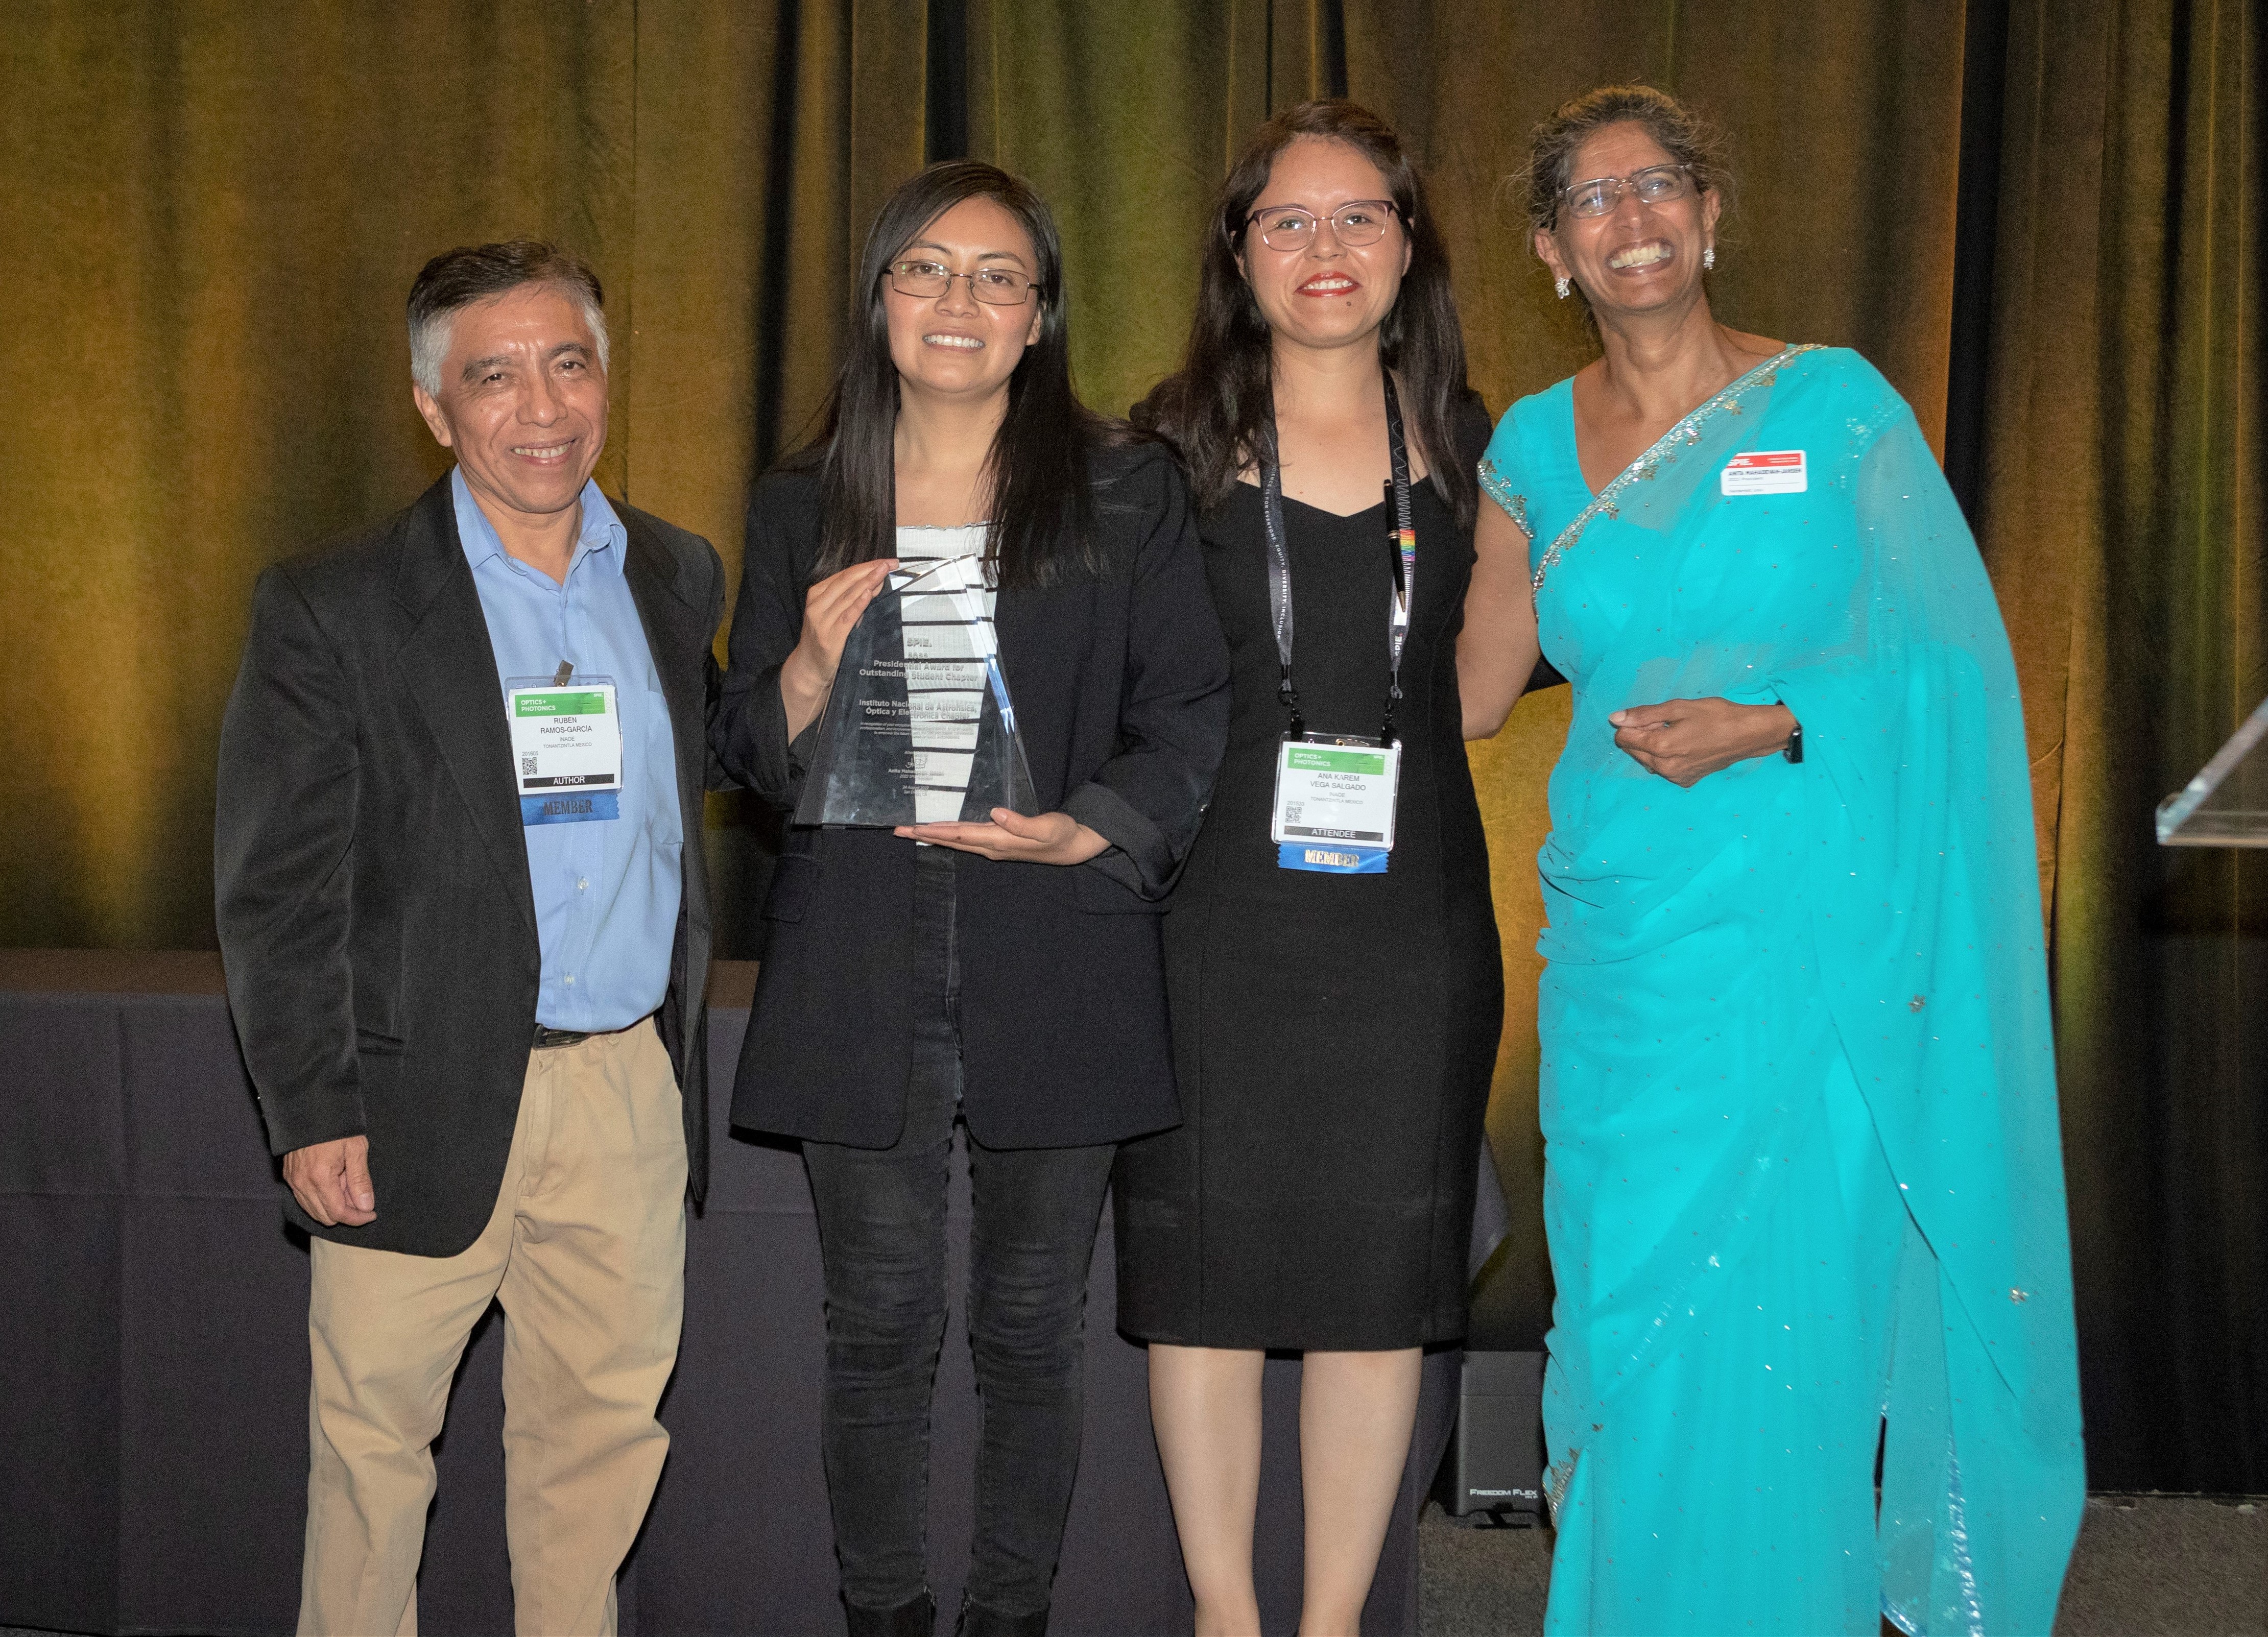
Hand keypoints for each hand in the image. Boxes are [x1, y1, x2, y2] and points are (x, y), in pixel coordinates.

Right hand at [281, 1134, 376, 1226]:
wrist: (311, 1108)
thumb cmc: (337, 1126)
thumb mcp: (356, 1150)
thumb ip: (360, 1181)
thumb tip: (365, 1206)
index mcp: (319, 1177)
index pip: (338, 1213)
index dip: (357, 1218)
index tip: (371, 1214)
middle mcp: (302, 1183)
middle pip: (324, 1217)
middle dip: (346, 1213)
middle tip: (361, 1198)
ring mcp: (293, 1181)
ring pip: (313, 1210)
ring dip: (332, 1207)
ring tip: (348, 1187)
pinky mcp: (289, 1176)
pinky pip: (304, 1199)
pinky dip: (320, 1199)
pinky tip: (334, 1184)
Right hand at [780, 559, 897, 739]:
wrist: (809, 667)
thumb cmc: (824, 638)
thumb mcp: (833, 615)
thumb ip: (851, 600)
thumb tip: (874, 583)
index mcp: (817, 595)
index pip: (844, 575)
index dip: (866, 566)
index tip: (884, 561)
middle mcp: (817, 605)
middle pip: (847, 581)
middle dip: (870, 570)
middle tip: (890, 563)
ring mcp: (822, 620)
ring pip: (848, 595)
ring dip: (868, 582)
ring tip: (884, 571)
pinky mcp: (831, 636)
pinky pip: (847, 616)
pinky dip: (859, 603)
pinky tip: (870, 593)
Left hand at [895, 808, 1110, 865]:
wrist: (1072, 846)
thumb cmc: (1061, 834)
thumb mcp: (1045, 827)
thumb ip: (1021, 822)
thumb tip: (996, 814)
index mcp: (998, 841)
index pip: (960, 835)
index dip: (935, 830)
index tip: (912, 827)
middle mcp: (991, 846)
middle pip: (952, 840)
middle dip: (925, 835)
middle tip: (898, 830)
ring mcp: (994, 846)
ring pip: (957, 841)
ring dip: (934, 835)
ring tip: (912, 830)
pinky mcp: (998, 842)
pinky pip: (966, 839)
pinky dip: (950, 834)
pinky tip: (942, 831)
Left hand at [1609, 697, 1795, 786]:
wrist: (1748, 735)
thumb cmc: (1716, 716)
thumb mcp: (1679, 708)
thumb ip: (1644, 714)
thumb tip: (1614, 718)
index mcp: (1660, 747)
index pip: (1623, 738)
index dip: (1633, 723)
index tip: (1655, 717)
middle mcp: (1664, 768)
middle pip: (1632, 750)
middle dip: (1642, 735)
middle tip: (1668, 723)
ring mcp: (1675, 778)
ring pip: (1646, 760)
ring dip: (1653, 746)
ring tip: (1678, 733)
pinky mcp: (1685, 781)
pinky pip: (1662, 769)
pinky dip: (1666, 757)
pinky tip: (1685, 746)